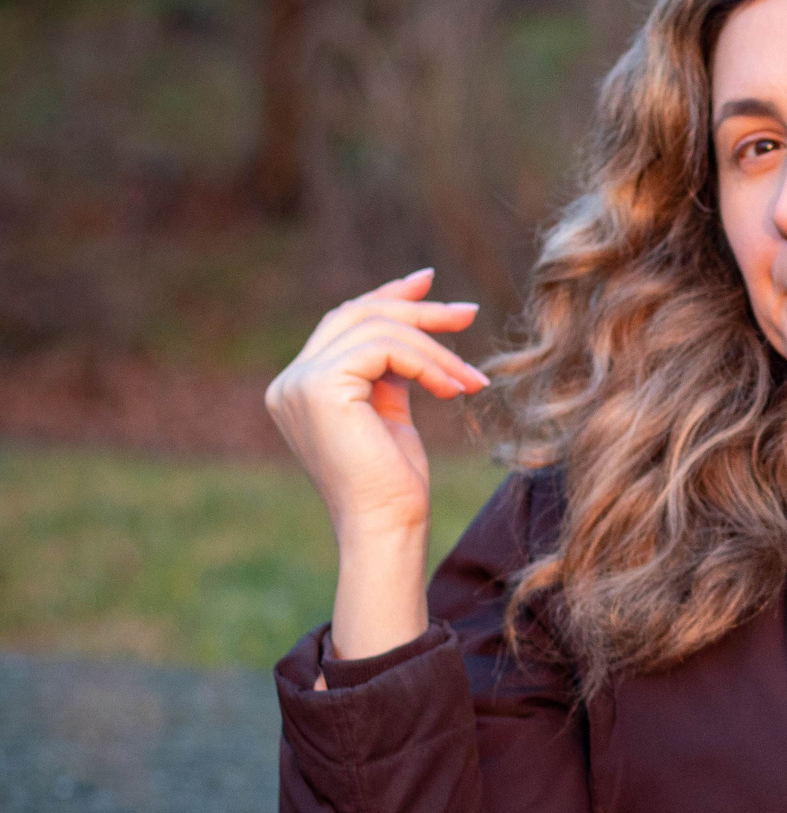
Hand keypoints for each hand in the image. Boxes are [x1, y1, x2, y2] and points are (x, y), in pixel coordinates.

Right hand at [265, 268, 486, 658]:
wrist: (386, 529)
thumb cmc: (395, 487)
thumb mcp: (391, 414)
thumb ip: (390, 371)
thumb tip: (415, 323)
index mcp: (300, 388)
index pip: (343, 324)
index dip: (386, 297)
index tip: (429, 283)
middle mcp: (289, 382)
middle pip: (357, 316)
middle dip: (416, 309)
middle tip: (467, 312)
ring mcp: (298, 383)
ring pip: (378, 329)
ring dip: (436, 348)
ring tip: (472, 379)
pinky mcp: (319, 387)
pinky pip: (385, 348)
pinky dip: (428, 362)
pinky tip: (454, 389)